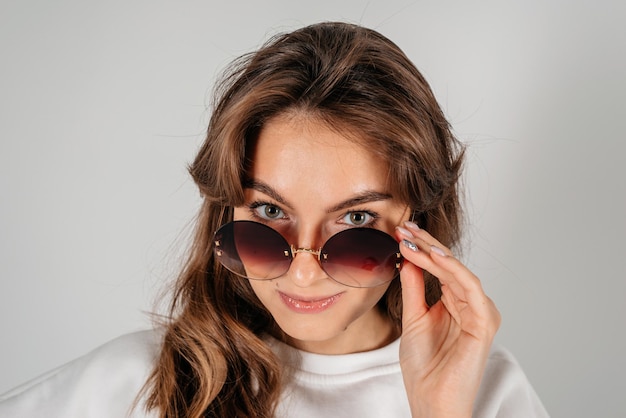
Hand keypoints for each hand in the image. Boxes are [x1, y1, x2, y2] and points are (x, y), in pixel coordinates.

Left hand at [395, 222, 500, 417]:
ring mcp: (480, 313)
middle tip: (405, 227)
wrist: (431, 400)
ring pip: (459, 272)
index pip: (441, 268)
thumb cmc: (425, 367)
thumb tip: (409, 258)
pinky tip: (433, 257)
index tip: (400, 232)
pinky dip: (452, 269)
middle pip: (451, 266)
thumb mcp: (413, 318)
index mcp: (457, 304)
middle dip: (427, 244)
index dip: (422, 248)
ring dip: (435, 252)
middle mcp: (471, 305)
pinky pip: (469, 288)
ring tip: (412, 239)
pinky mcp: (485, 322)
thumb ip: (415, 288)